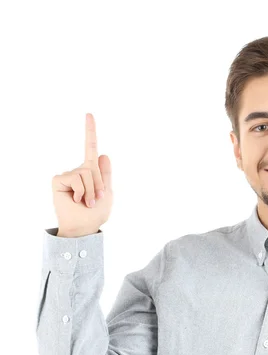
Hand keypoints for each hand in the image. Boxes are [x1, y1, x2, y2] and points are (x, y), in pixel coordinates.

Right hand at [52, 113, 112, 234]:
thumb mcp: (107, 193)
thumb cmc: (95, 213)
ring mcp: (68, 174)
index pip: (90, 148)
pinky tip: (77, 200)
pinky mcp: (59, 179)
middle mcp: (78, 170)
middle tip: (96, 200)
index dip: (90, 131)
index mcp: (91, 172)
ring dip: (91, 190)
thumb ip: (105, 174)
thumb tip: (103, 153)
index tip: (89, 114)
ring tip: (87, 202)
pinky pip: (76, 178)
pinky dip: (81, 191)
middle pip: (93, 167)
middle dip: (99, 185)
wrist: (83, 227)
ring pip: (86, 173)